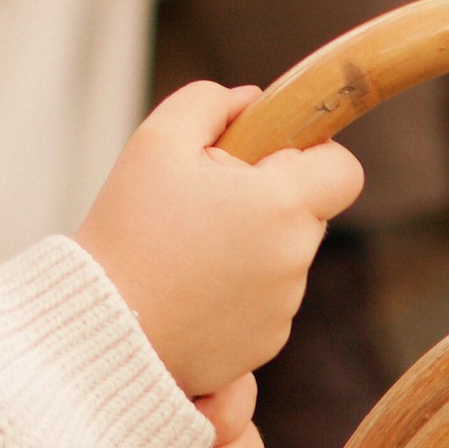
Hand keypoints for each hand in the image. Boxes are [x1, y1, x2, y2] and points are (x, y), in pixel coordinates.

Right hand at [75, 78, 363, 401]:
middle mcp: (294, 260)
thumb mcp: (156, 140)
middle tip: (202, 203)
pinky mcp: (264, 345)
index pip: (344, 171)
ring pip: (283, 258)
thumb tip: (250, 102)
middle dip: (268, 200)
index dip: (311, 155)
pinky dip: (237, 292)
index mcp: (281, 205)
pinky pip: (264, 302)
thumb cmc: (130, 229)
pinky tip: (186, 290)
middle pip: (308, 212)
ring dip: (251, 246)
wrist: (103, 327)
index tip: (264, 160)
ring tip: (185, 250)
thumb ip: (209, 103)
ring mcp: (282, 309)